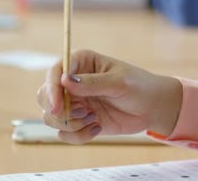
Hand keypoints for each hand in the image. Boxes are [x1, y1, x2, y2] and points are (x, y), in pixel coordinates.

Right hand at [37, 50, 182, 143]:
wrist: (152, 108)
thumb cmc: (139, 86)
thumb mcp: (119, 82)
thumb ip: (92, 83)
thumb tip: (64, 80)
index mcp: (81, 62)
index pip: (54, 72)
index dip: (51, 89)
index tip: (57, 107)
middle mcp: (73, 82)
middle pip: (44, 96)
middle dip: (58, 110)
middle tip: (83, 113)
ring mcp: (75, 102)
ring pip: (51, 117)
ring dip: (70, 124)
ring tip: (93, 119)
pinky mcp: (79, 121)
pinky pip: (64, 133)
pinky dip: (78, 135)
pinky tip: (97, 128)